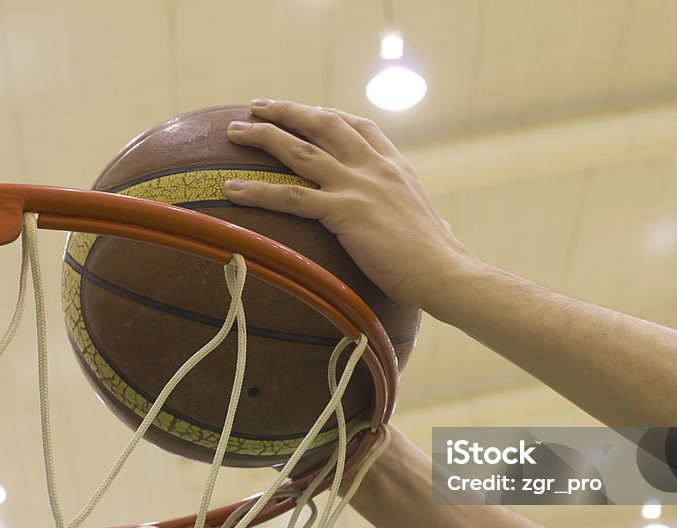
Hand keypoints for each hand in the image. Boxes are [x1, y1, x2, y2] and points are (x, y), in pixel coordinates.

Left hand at [224, 99, 478, 310]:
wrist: (446, 272)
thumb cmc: (441, 260)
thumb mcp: (436, 225)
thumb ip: (429, 219)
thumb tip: (443, 229)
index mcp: (395, 167)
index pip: (357, 126)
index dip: (326, 115)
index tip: (304, 111)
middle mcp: (375, 167)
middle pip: (323, 124)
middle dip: (287, 111)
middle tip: (257, 106)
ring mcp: (358, 186)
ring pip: (300, 151)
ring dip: (263, 136)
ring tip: (233, 132)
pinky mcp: (345, 212)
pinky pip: (291, 198)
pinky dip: (258, 191)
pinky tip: (231, 189)